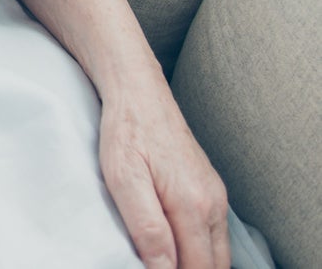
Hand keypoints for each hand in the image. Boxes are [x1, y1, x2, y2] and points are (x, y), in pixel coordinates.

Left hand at [99, 86, 228, 268]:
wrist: (138, 90)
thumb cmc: (126, 130)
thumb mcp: (124, 178)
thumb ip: (147, 227)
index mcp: (193, 205)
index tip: (149, 268)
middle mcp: (213, 203)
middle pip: (213, 266)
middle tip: (154, 264)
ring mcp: (215, 196)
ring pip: (217, 253)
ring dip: (196, 264)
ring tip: (162, 258)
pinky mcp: (210, 189)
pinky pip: (213, 234)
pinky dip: (199, 248)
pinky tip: (175, 245)